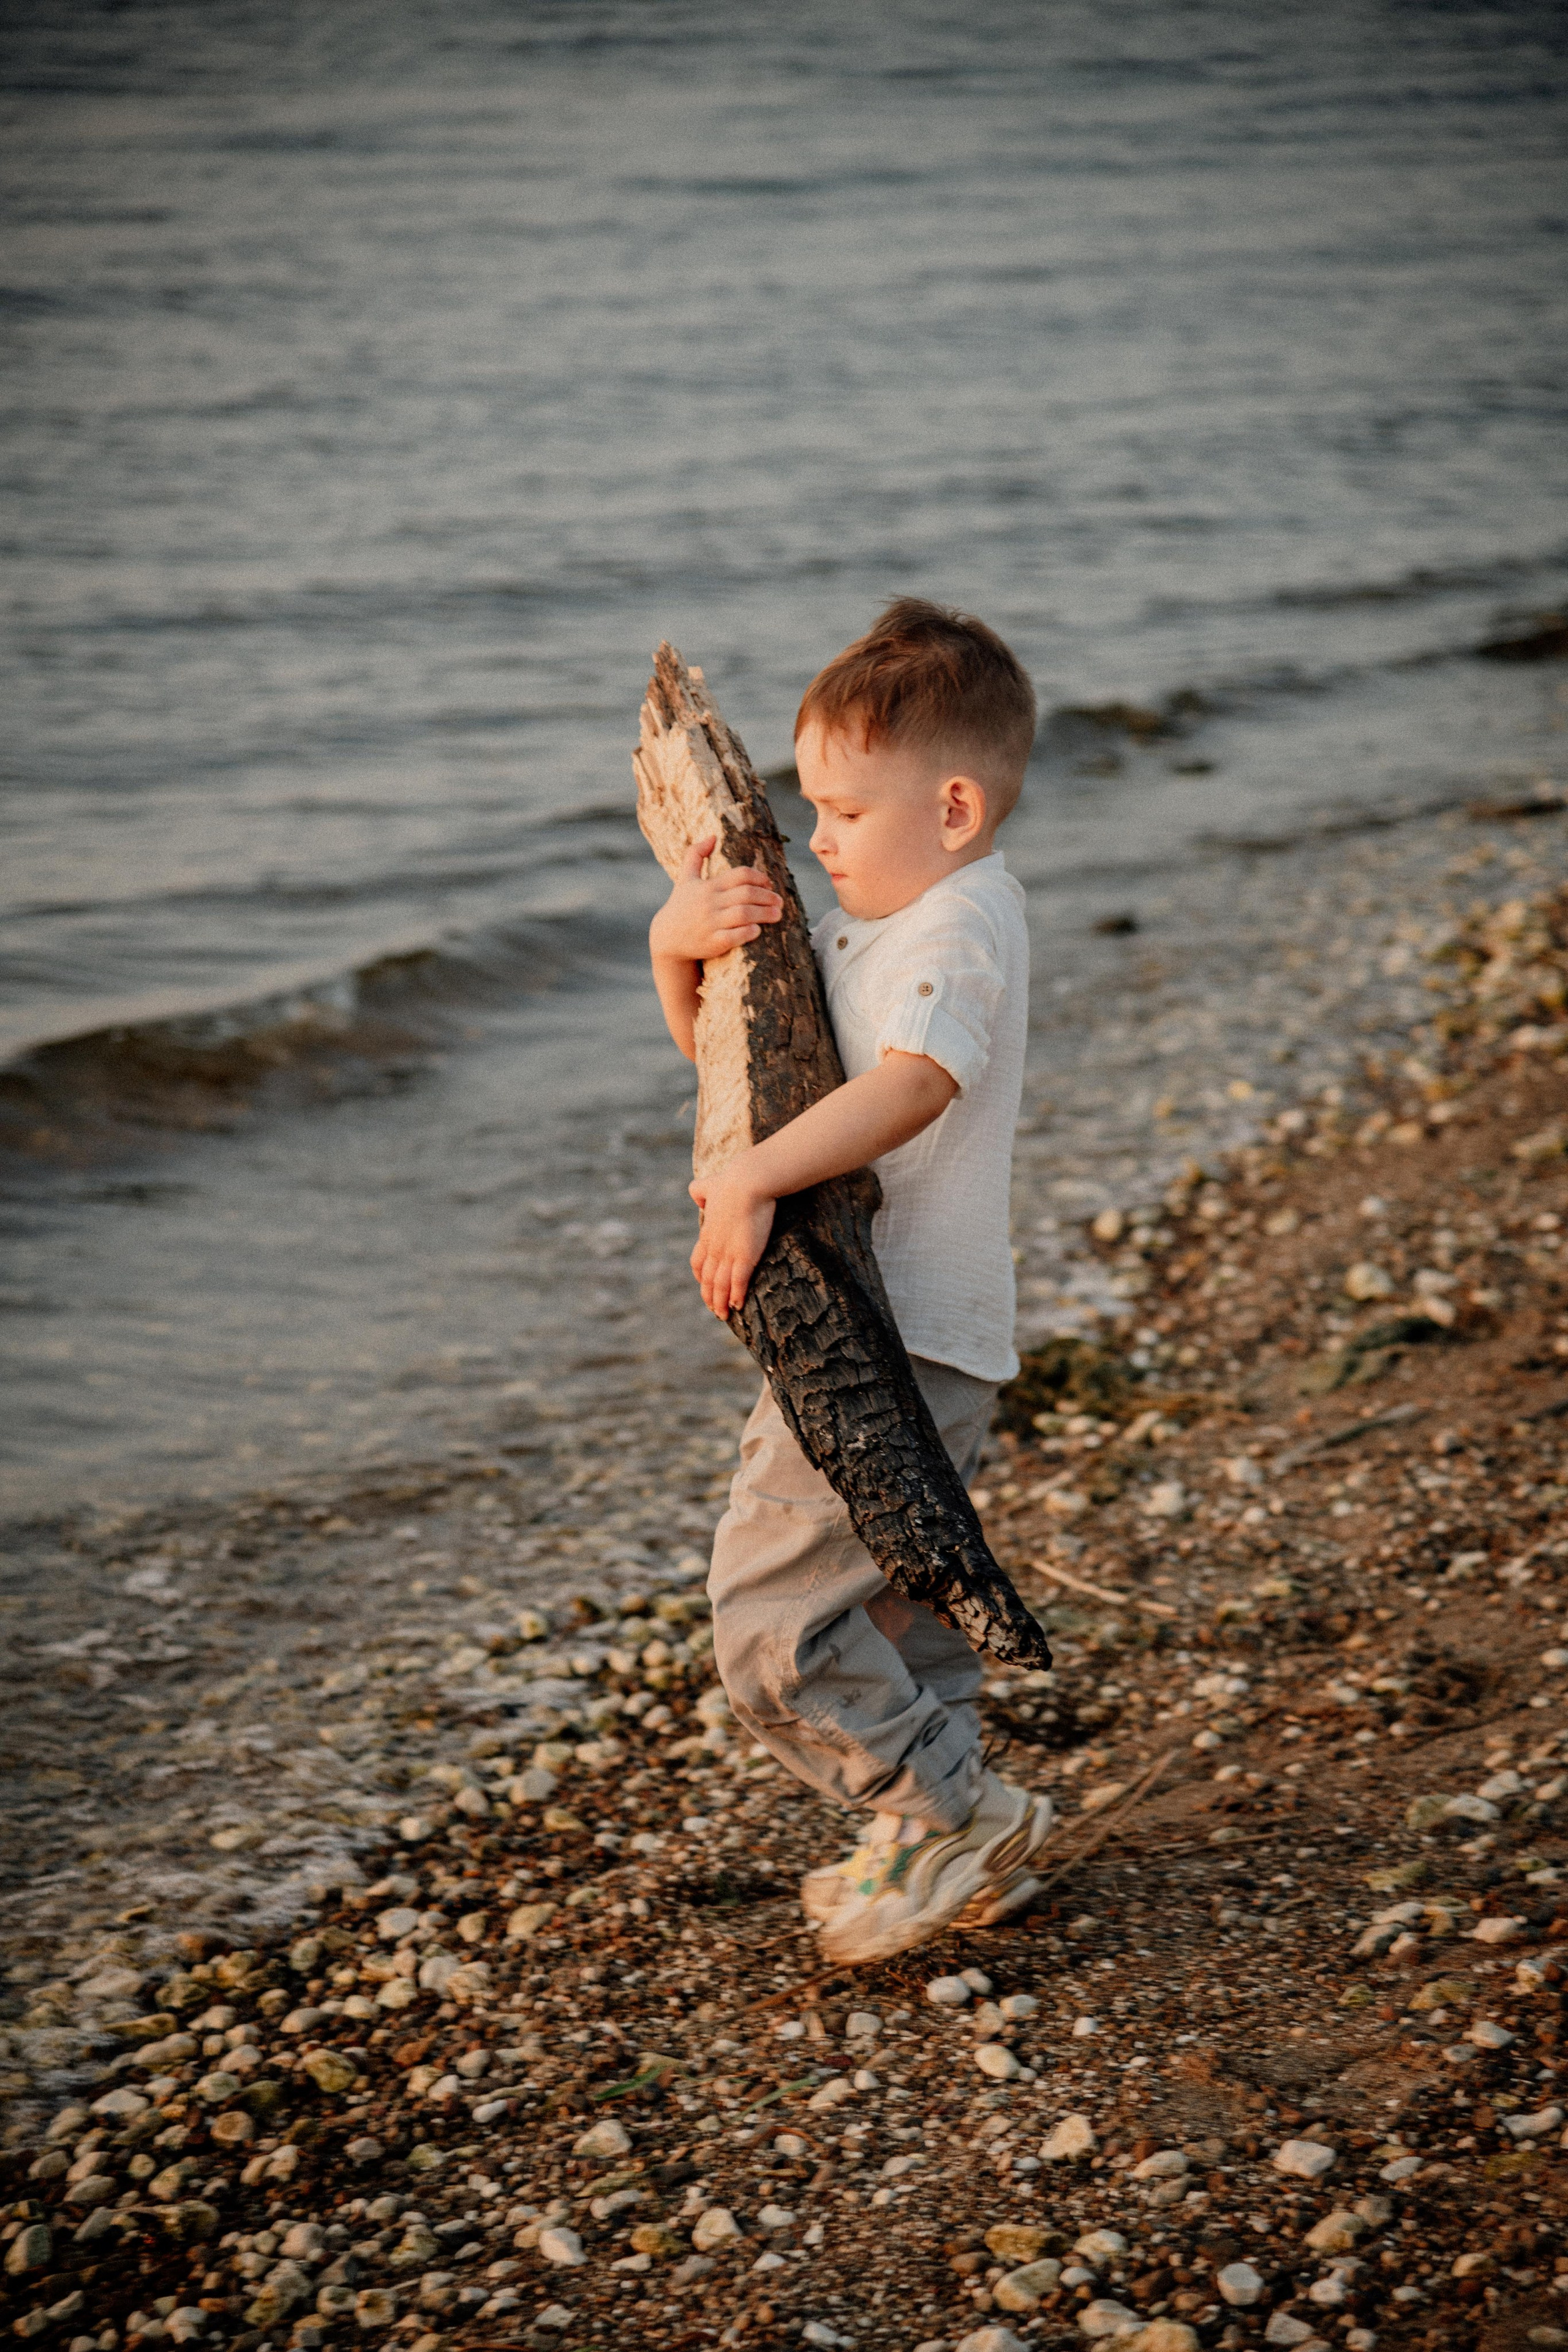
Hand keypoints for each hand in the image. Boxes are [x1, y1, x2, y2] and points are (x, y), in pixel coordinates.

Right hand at [650, 836, 782, 965]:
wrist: (666, 938)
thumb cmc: (681, 906)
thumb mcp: (685, 878)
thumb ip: (695, 854)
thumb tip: (712, 836)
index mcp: (708, 886)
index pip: (740, 875)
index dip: (759, 877)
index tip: (768, 884)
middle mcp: (710, 903)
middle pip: (747, 894)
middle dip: (768, 897)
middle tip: (780, 901)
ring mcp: (711, 923)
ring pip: (744, 914)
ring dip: (765, 914)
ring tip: (778, 914)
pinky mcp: (713, 943)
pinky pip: (736, 936)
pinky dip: (749, 932)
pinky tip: (757, 930)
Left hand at [688, 1157, 775, 1317]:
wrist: (747, 1182)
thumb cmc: (732, 1181)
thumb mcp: (709, 1184)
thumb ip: (700, 1191)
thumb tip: (697, 1194)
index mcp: (707, 1234)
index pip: (698, 1262)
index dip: (701, 1276)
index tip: (704, 1284)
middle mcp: (715, 1247)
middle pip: (708, 1279)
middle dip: (710, 1296)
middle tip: (714, 1309)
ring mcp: (729, 1253)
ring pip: (721, 1285)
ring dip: (721, 1302)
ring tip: (724, 1315)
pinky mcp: (745, 1256)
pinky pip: (738, 1282)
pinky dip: (737, 1295)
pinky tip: (738, 1306)